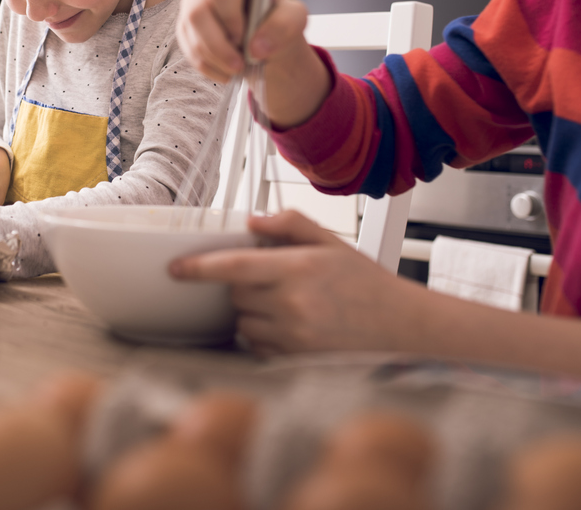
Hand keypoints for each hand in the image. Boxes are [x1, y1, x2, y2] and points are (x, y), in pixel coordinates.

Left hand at [169, 211, 426, 355]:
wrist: (404, 329)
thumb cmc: (368, 285)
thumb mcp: (332, 243)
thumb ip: (290, 225)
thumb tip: (252, 221)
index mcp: (298, 269)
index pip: (233, 266)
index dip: (199, 267)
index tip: (176, 269)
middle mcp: (292, 304)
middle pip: (235, 295)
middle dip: (243, 286)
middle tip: (273, 281)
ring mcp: (292, 336)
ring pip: (243, 322)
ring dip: (252, 313)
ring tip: (288, 305)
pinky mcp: (295, 360)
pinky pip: (257, 346)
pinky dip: (264, 336)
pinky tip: (292, 327)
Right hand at [177, 0, 327, 126]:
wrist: (265, 38)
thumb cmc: (277, 20)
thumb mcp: (294, 19)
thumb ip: (282, 26)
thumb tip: (256, 47)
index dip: (230, 16)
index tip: (244, 35)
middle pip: (198, 11)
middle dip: (219, 44)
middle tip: (240, 61)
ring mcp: (192, 3)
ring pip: (190, 32)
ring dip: (214, 58)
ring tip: (237, 68)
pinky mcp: (185, 26)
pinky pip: (188, 49)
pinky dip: (208, 67)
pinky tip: (226, 71)